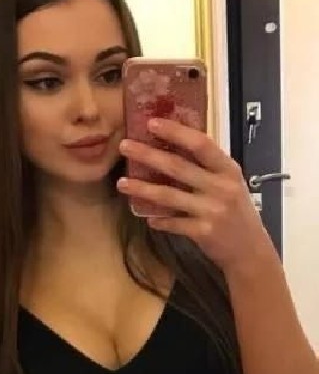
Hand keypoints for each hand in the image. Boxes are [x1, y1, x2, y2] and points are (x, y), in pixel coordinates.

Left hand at [117, 118, 273, 273]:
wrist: (251, 250)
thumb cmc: (237, 211)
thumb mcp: (230, 183)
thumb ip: (207, 167)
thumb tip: (174, 143)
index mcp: (228, 170)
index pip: (201, 144)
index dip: (176, 132)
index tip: (152, 123)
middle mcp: (221, 187)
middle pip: (178, 167)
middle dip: (148, 155)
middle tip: (124, 146)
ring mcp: (212, 210)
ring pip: (169, 196)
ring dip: (142, 189)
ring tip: (122, 182)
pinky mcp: (203, 232)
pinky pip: (173, 223)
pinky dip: (158, 220)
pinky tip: (146, 216)